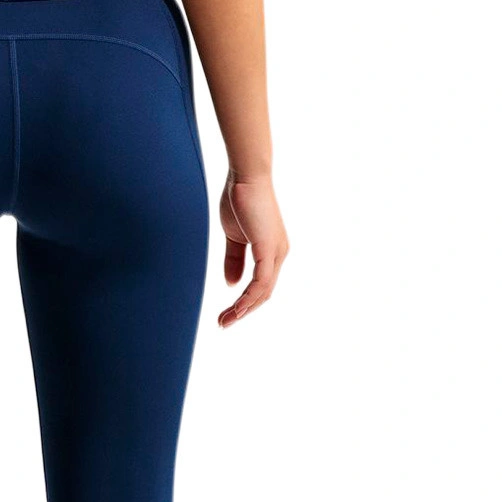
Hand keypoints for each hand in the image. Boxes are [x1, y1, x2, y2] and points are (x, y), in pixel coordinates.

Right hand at [217, 173, 288, 327]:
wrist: (246, 177)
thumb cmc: (240, 200)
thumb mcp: (234, 237)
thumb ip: (233, 260)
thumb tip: (231, 284)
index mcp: (271, 251)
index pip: (261, 286)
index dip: (244, 302)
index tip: (225, 314)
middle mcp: (279, 254)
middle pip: (263, 294)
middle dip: (242, 312)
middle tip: (222, 324)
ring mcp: (276, 252)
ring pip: (263, 292)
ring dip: (243, 310)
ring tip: (225, 321)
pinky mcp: (268, 249)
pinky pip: (260, 282)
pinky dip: (248, 297)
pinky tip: (236, 309)